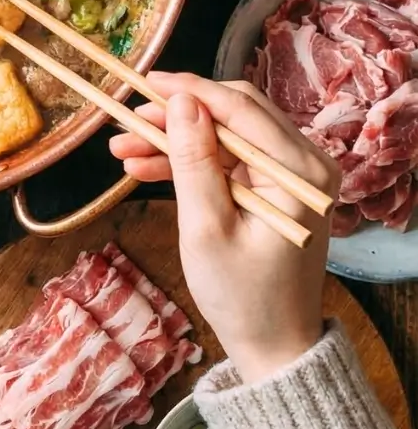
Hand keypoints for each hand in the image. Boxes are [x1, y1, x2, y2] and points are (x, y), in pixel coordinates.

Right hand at [110, 73, 340, 384]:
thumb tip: (180, 102)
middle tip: (127, 120)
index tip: (143, 82)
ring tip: (123, 148)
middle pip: (234, 113)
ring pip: (224, 134)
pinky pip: (228, 158)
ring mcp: (292, 174)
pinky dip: (190, 160)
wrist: (272, 346)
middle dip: (177, 115)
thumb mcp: (206, 228)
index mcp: (300, 172)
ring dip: (176, 139)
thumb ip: (192, 161)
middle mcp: (305, 163)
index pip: (240, 108)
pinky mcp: (275, 187)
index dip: (189, 90)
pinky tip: (144, 166)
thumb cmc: (241, 296)